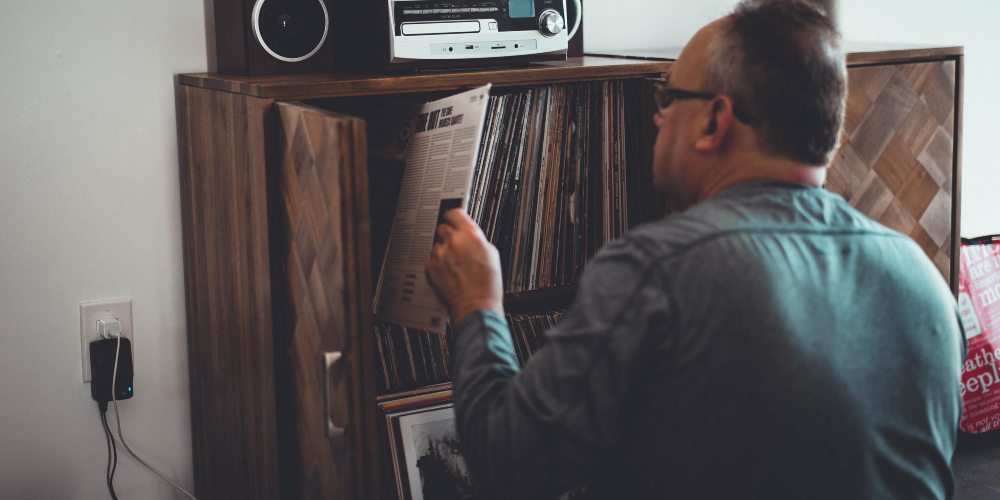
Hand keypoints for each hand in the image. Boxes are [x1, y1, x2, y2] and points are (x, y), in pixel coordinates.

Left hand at [426, 209, 503, 324]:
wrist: (475, 305)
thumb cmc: (487, 284)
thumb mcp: (492, 254)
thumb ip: (477, 239)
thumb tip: (470, 236)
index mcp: (470, 235)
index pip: (455, 213)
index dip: (454, 216)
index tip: (454, 219)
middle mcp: (453, 242)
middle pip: (443, 227)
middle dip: (449, 235)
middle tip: (456, 246)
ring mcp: (440, 255)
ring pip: (437, 245)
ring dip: (443, 251)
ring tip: (455, 265)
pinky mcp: (431, 268)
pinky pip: (432, 260)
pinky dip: (438, 265)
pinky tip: (449, 274)